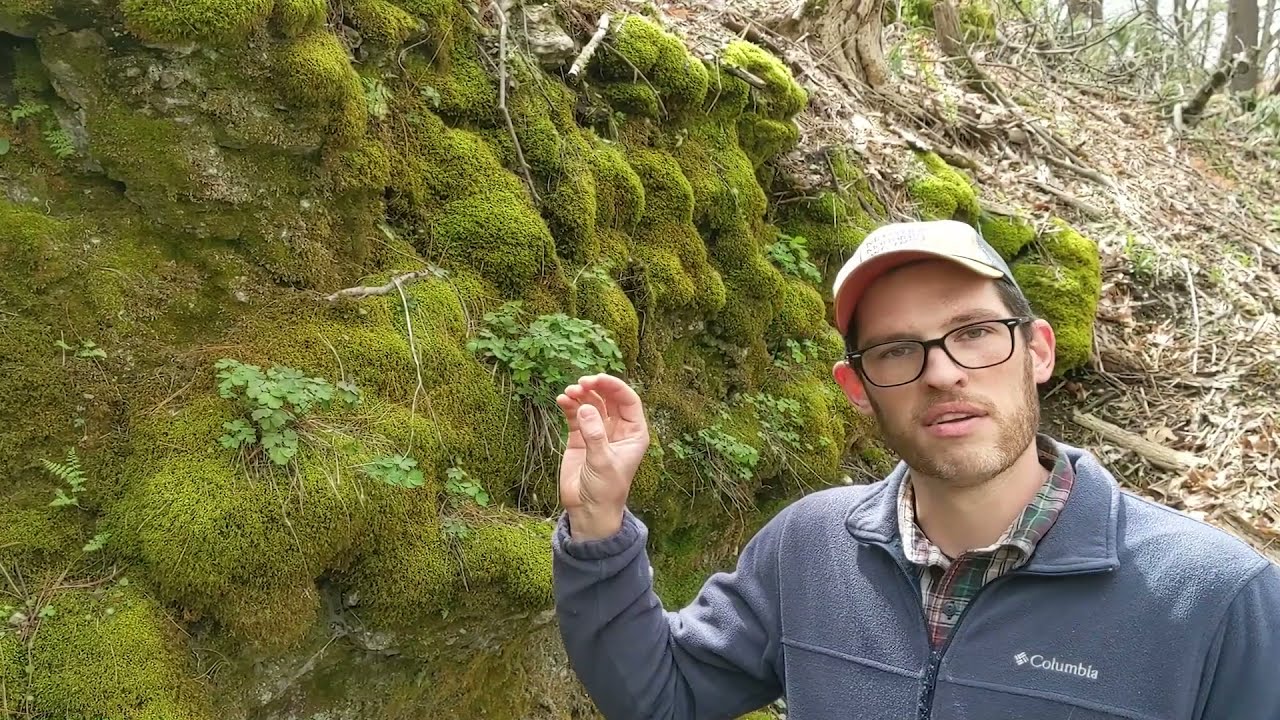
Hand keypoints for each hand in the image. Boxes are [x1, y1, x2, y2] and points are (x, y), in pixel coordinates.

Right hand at [555, 373, 649, 540]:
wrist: (588, 511)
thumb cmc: (605, 490)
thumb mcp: (603, 462)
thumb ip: (595, 435)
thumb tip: (586, 408)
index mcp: (633, 433)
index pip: (628, 401)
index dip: (615, 387)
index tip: (598, 379)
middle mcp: (617, 429)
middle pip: (609, 398)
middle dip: (596, 387)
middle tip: (581, 383)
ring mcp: (598, 432)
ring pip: (592, 404)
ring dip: (581, 395)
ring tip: (569, 392)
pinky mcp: (580, 437)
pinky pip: (575, 414)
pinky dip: (569, 405)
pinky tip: (562, 400)